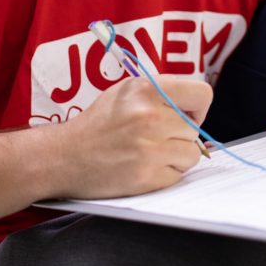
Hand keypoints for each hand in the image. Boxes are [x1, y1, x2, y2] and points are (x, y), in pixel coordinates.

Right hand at [58, 76, 211, 197]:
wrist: (63, 156)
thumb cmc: (97, 123)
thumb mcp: (126, 91)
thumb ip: (161, 92)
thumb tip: (194, 106)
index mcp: (147, 89)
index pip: (202, 94)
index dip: (198, 108)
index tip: (187, 116)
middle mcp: (150, 117)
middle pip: (195, 129)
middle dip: (180, 135)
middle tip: (156, 137)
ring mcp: (149, 149)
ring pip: (191, 154)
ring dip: (176, 156)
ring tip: (150, 152)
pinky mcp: (146, 176)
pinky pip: (177, 176)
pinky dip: (165, 174)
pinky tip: (143, 166)